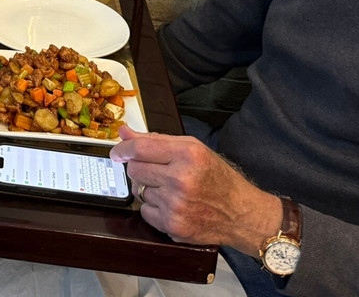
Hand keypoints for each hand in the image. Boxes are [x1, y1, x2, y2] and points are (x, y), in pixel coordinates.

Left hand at [110, 125, 281, 255]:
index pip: (140, 148)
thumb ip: (155, 140)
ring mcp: (176, 205)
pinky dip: (154, 208)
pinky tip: (173, 205)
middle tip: (158, 171)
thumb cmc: (217, 178)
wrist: (241, 214)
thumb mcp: (193, 149)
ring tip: (172, 189)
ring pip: (139, 191)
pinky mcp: (173, 225)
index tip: (117, 152)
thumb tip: (124, 132)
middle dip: (140, 168)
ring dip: (150, 189)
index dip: (123, 149)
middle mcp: (181, 179)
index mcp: (188, 154)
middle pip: (135, 169)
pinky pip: (145, 212)